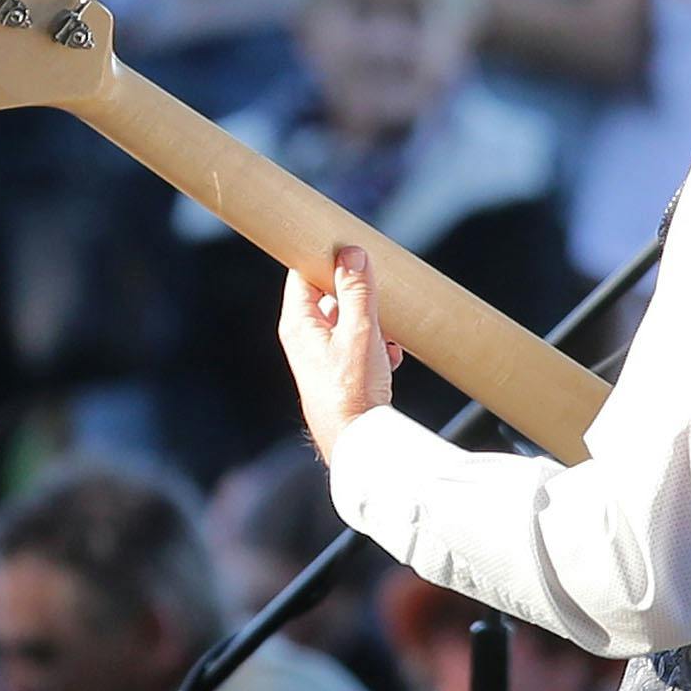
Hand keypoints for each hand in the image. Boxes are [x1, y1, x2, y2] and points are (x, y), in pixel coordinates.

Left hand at [278, 246, 397, 456]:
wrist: (357, 443)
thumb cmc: (352, 391)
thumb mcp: (360, 332)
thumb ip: (357, 290)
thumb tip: (351, 254)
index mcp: (299, 324)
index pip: (302, 273)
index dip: (323, 257)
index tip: (347, 247)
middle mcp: (304, 338)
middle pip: (328, 295)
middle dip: (358, 293)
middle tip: (379, 293)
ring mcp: (320, 357)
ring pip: (347, 321)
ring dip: (373, 322)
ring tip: (388, 335)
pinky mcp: (337, 373)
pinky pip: (356, 345)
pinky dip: (376, 345)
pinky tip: (391, 357)